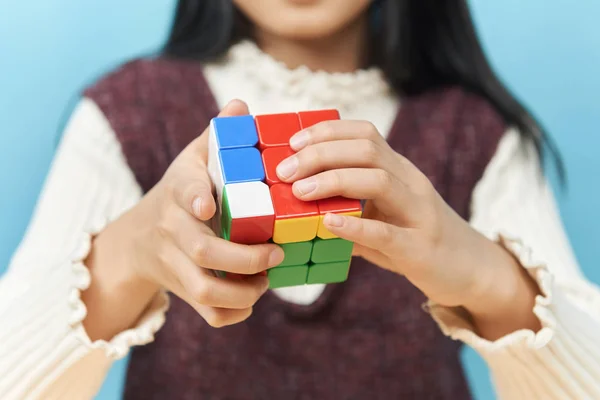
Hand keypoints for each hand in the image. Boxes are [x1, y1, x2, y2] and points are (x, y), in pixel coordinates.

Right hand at [84, 100, 283, 338]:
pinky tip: (252, 299)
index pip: (182, 191)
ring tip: (267, 279)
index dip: (194, 198)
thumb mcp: (193, 159)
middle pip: (204, 253)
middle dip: (247, 259)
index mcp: (180, 190)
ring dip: (244, 292)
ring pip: (204, 290)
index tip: (208, 206)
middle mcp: (174, 229)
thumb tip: (242, 105)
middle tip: (277, 253)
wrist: (140, 238)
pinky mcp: (181, 290)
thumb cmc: (180, 191)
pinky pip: (206, 314)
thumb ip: (217, 135)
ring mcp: (175, 263)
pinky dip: (234, 313)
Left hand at [276, 120, 539, 338]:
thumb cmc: (417, 240)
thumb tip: (298, 206)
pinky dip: (355, 226)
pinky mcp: (421, 248)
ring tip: (299, 190)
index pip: (364, 134)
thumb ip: (348, 208)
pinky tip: (328, 224)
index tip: (292, 143)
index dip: (326, 132)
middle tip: (284, 171)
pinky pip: (387, 232)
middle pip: (366, 149)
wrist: (472, 270)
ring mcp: (419, 213)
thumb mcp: (383, 216)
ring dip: (333, 180)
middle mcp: (411, 183)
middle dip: (320, 153)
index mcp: (399, 171)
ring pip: (378, 180)